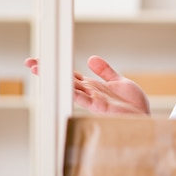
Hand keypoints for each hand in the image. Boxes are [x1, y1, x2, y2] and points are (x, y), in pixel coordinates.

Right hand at [24, 55, 149, 114]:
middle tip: (31, 63)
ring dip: (56, 80)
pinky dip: (74, 92)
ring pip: (70, 88)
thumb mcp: (119, 81)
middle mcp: (90, 93)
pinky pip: (84, 99)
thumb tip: (91, 58)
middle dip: (49, 71)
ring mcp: (93, 100)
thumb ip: (105, 71)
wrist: (144, 116)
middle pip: (65, 80)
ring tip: (40, 71)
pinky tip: (65, 86)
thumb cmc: (133, 104)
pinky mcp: (100, 107)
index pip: (71, 75)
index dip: (58, 66)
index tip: (42, 59)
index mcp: (93, 87)